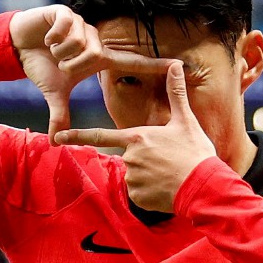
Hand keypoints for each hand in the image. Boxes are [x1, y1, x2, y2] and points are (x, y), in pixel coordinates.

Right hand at [9, 6, 173, 144]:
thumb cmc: (42, 67)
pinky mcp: (66, 13)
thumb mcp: (54, 93)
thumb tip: (55, 142)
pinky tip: (47, 37)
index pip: (132, 62)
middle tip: (61, 63)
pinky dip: (53, 37)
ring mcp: (82, 24)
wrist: (18, 46)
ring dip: (61, 51)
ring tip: (52, 48)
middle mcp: (95, 39)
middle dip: (72, 64)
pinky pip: (66, 27)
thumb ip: (59, 115)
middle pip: (95, 55)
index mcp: (99, 58)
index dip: (153, 65)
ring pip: (80, 42)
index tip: (178, 65)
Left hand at [55, 61, 216, 212]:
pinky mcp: (138, 197)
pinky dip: (151, 191)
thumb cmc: (195, 152)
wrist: (204, 186)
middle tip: (169, 162)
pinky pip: (140, 192)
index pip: (100, 136)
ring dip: (149, 176)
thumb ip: (175, 93)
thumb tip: (176, 65)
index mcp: (137, 137)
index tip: (58, 137)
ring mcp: (132, 178)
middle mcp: (129, 157)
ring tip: (171, 175)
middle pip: (129, 157)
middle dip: (146, 160)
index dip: (78, 136)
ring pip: (135, 175)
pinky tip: (167, 188)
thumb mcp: (186, 121)